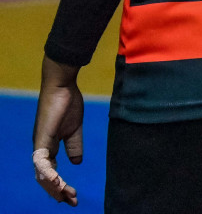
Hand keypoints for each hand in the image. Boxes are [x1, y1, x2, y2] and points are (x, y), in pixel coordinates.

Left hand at [32, 56, 83, 205]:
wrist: (62, 86)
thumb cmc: (68, 104)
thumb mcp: (75, 129)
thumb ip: (74, 146)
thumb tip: (76, 162)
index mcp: (48, 148)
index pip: (52, 173)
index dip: (61, 186)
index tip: (73, 196)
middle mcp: (41, 150)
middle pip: (45, 178)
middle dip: (57, 192)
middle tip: (71, 201)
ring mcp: (39, 145)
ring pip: (42, 174)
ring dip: (53, 187)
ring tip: (65, 195)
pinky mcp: (41, 139)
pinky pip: (41, 161)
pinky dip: (48, 173)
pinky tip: (57, 181)